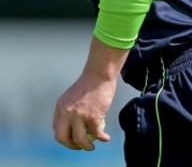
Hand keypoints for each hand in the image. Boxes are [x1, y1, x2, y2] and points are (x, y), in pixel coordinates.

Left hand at [52, 36, 126, 150]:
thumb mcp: (72, 95)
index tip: (72, 136)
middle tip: (78, 146)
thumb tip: (75, 121)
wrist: (100, 73)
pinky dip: (101, 138)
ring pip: (78, 139)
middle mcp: (66, 112)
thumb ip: (70, 108)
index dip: (65, 135)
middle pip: (62, 137)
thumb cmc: (90, 81)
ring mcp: (79, 115)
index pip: (57, 128)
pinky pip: (96, 133)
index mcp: (60, 106)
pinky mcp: (93, 116)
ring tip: (91, 147)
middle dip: (70, 145)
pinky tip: (105, 138)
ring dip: (85, 146)